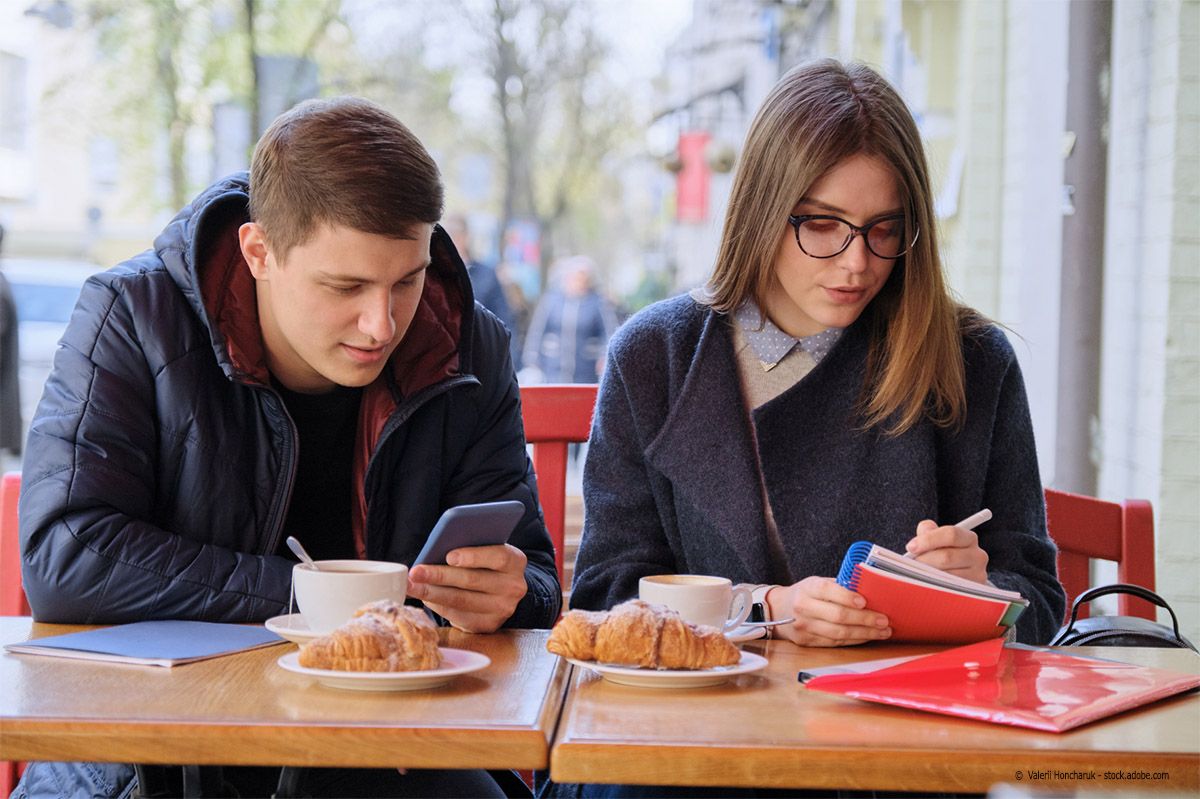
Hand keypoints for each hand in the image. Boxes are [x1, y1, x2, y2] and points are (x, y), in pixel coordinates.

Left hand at [407, 544, 527, 632]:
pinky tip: (423, 597)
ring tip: (411, 586)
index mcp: (516, 561)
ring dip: (432, 593)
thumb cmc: (487, 563)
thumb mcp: (488, 550)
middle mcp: (514, 587)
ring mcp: (502, 609)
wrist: (503, 590)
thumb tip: (438, 549)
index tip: (449, 556)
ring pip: (461, 600)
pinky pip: (458, 615)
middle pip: (473, 580)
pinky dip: (438, 605)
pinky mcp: (488, 625)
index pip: (498, 557)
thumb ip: (473, 547)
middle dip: (440, 576)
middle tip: (415, 572)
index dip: (473, 556)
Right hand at [766, 576, 890, 646]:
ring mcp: (804, 627)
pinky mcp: (807, 642)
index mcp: (808, 588)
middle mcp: (803, 607)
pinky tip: (868, 637)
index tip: (865, 602)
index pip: (827, 591)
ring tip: (883, 631)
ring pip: (838, 633)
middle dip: (864, 619)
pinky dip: (854, 640)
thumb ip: (839, 587)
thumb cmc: (806, 594)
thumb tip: (870, 592)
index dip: (847, 597)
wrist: (779, 609)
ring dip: (864, 633)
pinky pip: (835, 643)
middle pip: (837, 616)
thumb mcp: (817, 583)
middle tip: (883, 620)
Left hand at [905, 519, 988, 583]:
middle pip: (947, 556)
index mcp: (969, 538)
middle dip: (924, 560)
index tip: (911, 547)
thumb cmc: (944, 553)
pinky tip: (927, 583)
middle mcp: (978, 555)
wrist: (960, 574)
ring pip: (947, 575)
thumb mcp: (937, 538)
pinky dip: (935, 586)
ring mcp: (977, 574)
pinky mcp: (973, 590)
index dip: (928, 540)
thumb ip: (928, 531)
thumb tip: (922, 533)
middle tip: (912, 563)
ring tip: (919, 573)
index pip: (951, 534)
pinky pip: (950, 589)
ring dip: (928, 574)